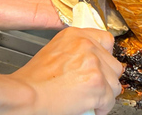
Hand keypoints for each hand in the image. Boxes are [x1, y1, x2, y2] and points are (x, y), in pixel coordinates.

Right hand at [9, 27, 123, 114]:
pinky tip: (88, 107)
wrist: (26, 95)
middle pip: (113, 64)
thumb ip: (75, 50)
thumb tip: (91, 60)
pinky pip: (110, 101)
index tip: (101, 66)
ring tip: (88, 98)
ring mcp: (93, 64)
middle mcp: (86, 45)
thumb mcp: (53, 51)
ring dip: (104, 94)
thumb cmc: (32, 80)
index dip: (105, 57)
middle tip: (91, 87)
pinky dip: (101, 108)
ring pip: (115, 83)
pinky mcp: (97, 84)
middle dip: (105, 78)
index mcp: (75, 35)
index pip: (106, 40)